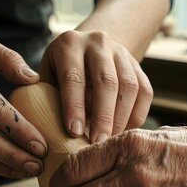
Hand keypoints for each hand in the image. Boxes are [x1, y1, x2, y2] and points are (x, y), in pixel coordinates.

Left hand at [38, 30, 152, 143]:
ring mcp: (121, 52)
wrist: (86, 49)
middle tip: (97, 144)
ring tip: (111, 142)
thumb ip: (41, 96)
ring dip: (121, 118)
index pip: (74, 77)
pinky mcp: (138, 65)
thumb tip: (41, 129)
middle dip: (103, 116)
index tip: (74, 133)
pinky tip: (124, 133)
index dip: (74, 106)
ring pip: (129, 86)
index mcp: (69, 44)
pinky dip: (136, 115)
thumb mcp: (45, 76)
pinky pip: (145, 92)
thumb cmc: (58, 73)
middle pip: (106, 81)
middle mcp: (98, 42)